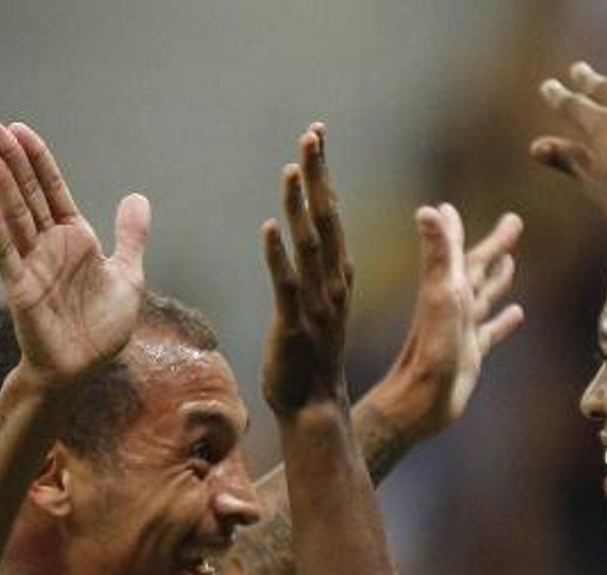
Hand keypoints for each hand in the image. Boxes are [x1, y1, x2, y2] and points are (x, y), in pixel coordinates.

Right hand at [0, 117, 148, 380]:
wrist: (84, 369)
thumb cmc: (102, 328)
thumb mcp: (128, 276)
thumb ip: (130, 236)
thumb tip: (136, 197)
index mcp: (74, 237)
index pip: (51, 188)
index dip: (37, 159)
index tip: (19, 129)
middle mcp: (49, 244)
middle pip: (25, 191)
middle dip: (8, 157)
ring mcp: (32, 263)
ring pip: (12, 212)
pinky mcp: (20, 286)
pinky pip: (4, 252)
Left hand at [261, 123, 352, 417]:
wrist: (314, 408)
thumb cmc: (310, 358)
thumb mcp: (316, 306)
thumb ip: (311, 271)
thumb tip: (301, 238)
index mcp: (338, 275)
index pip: (331, 213)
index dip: (323, 174)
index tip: (316, 136)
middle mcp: (333, 283)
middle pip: (327, 219)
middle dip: (319, 175)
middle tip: (311, 134)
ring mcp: (316, 305)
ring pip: (310, 246)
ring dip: (300, 207)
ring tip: (291, 169)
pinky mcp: (294, 326)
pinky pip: (286, 286)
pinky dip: (278, 257)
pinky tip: (268, 228)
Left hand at [370, 205, 524, 440]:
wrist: (422, 401)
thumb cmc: (431, 350)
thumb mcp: (439, 295)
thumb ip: (439, 253)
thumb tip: (430, 209)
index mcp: (447, 288)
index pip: (454, 251)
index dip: (453, 230)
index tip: (448, 207)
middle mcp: (454, 306)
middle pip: (477, 269)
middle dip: (494, 246)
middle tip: (514, 221)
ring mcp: (463, 330)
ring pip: (485, 297)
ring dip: (498, 279)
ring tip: (512, 261)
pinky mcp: (471, 355)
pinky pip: (492, 332)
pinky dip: (504, 322)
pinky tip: (517, 314)